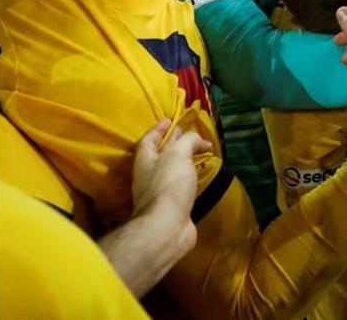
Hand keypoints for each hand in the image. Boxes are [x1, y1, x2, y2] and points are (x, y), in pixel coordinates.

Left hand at [130, 120, 209, 247]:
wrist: (167, 226)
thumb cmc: (169, 185)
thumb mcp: (179, 154)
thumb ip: (188, 141)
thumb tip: (199, 139)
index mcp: (145, 160)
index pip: (149, 139)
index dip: (159, 128)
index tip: (171, 120)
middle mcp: (149, 175)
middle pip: (160, 154)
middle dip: (173, 143)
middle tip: (189, 136)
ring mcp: (160, 192)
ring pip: (171, 170)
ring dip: (184, 161)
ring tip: (199, 154)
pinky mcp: (172, 206)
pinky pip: (181, 186)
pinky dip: (190, 178)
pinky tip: (200, 177)